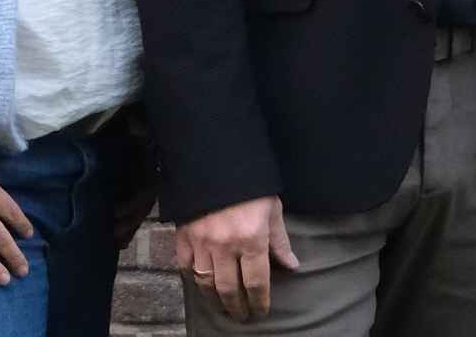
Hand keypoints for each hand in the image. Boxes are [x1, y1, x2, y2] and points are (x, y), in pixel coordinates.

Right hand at [174, 195, 299, 321]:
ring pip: (205, 283)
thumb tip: (291, 265)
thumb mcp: (272, 208)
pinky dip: (191, 277)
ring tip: (222, 306)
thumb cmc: (250, 183)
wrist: (215, 158)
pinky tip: (199, 282)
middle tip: (241, 316)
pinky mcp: (184, 235)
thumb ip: (280, 240)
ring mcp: (202, 242)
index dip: (259, 301)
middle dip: (237, 307)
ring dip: (214, 299)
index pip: (256, 282)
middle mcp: (226, 246)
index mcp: (251, 239)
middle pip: (229, 289)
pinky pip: (185, 265)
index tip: (260, 311)